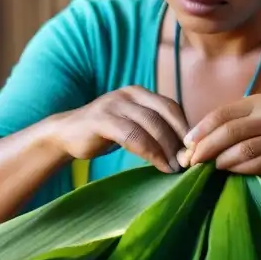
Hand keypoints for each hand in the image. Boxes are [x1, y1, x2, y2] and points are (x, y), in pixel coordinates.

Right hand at [54, 86, 188, 172]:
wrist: (65, 133)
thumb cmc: (104, 132)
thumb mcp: (132, 124)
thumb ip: (153, 127)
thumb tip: (185, 147)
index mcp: (139, 93)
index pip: (171, 106)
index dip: (185, 127)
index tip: (195, 149)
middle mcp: (129, 94)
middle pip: (165, 114)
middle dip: (180, 139)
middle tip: (189, 161)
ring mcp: (114, 105)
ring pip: (151, 124)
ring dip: (168, 148)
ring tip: (176, 167)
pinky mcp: (102, 120)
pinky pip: (133, 135)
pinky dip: (150, 152)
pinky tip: (160, 165)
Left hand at [184, 93, 260, 179]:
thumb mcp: (257, 119)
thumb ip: (230, 125)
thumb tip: (192, 144)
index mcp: (258, 102)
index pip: (222, 114)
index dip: (200, 130)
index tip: (186, 144)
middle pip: (229, 132)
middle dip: (205, 148)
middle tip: (191, 161)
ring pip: (241, 150)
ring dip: (219, 161)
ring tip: (208, 168)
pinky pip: (254, 165)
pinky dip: (236, 170)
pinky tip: (228, 172)